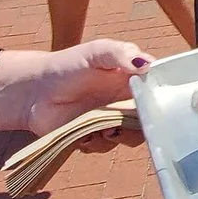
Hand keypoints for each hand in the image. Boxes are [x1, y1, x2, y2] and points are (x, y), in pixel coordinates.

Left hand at [0, 40, 155, 140]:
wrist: (34, 90)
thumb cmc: (67, 65)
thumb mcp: (97, 51)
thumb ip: (121, 54)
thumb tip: (147, 65)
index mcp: (132, 79)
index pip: (159, 91)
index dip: (163, 99)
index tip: (156, 104)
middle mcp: (125, 101)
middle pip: (150, 119)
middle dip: (144, 125)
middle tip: (128, 121)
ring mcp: (111, 120)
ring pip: (131, 137)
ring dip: (121, 136)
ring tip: (106, 129)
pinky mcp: (94, 137)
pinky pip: (106, 147)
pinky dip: (98, 143)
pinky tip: (86, 133)